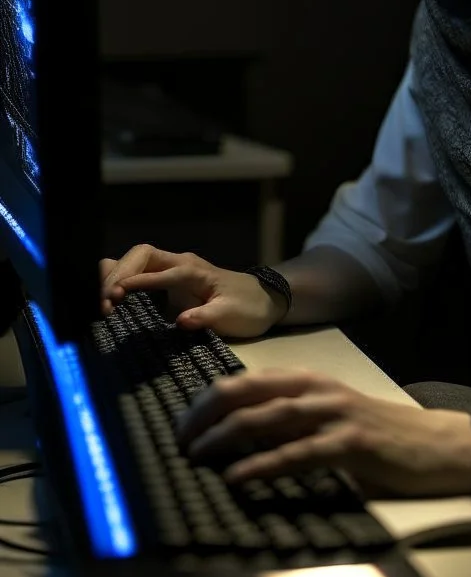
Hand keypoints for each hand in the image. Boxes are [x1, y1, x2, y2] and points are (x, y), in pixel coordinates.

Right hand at [99, 244, 286, 336]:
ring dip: (115, 275)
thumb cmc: (248, 307)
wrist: (264, 299)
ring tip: (101, 302)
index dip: (134, 282)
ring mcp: (172, 269)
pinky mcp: (169, 280)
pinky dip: (121, 280)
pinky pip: (139, 273)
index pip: (156, 269)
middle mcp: (178, 263)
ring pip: (135, 260)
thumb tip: (180, 322)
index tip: (114, 298)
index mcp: (191, 269)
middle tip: (103, 303)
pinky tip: (110, 300)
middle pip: (139, 255)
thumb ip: (206, 316)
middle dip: (118, 274)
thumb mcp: (231, 315)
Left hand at [177, 368, 470, 497]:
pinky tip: (237, 478)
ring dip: (224, 437)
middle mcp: (318, 389)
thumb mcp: (331, 419)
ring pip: (266, 418)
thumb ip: (291, 423)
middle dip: (204, 414)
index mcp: (309, 380)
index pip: (244, 380)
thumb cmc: (382, 436)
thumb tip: (238, 441)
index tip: (181, 425)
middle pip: (245, 391)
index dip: (206, 401)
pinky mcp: (352, 443)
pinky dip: (261, 466)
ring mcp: (335, 413)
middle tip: (178, 440)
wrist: (440, 445)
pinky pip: (297, 453)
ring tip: (196, 456)